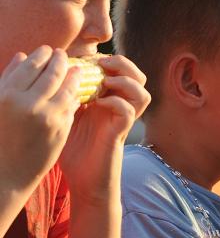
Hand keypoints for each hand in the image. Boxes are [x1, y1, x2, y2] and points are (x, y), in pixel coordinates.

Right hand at [0, 46, 79, 190]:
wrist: (6, 172)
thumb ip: (8, 80)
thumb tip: (22, 55)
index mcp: (6, 95)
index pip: (30, 65)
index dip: (41, 54)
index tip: (47, 49)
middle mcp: (27, 104)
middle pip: (51, 73)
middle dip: (60, 60)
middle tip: (63, 54)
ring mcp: (46, 116)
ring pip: (66, 87)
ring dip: (73, 75)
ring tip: (76, 69)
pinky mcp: (61, 128)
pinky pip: (71, 104)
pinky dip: (75, 94)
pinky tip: (78, 90)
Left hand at [60, 54, 149, 203]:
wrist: (84, 179)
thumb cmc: (74, 149)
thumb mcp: (68, 114)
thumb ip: (70, 94)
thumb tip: (59, 71)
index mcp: (109, 99)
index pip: (121, 70)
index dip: (108, 59)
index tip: (86, 58)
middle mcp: (120, 107)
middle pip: (139, 76)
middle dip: (123, 64)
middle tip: (101, 64)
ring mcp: (122, 120)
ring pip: (143, 93)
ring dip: (125, 82)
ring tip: (105, 82)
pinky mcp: (120, 132)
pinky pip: (130, 111)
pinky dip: (117, 102)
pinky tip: (99, 103)